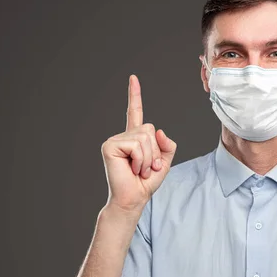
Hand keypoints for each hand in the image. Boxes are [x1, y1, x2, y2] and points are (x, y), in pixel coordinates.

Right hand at [101, 75, 176, 213]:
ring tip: (139, 170)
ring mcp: (115, 140)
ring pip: (145, 137)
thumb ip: (167, 145)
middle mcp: (123, 136)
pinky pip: (136, 145)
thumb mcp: (164, 162)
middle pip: (150, 129)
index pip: (135, 112)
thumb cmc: (146, 183)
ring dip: (148, 158)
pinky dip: (140, 159)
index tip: (133, 78)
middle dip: (155, 151)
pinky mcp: (110, 146)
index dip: (135, 95)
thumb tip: (158, 130)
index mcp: (135, 138)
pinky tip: (132, 169)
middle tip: (145, 168)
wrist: (133, 199)